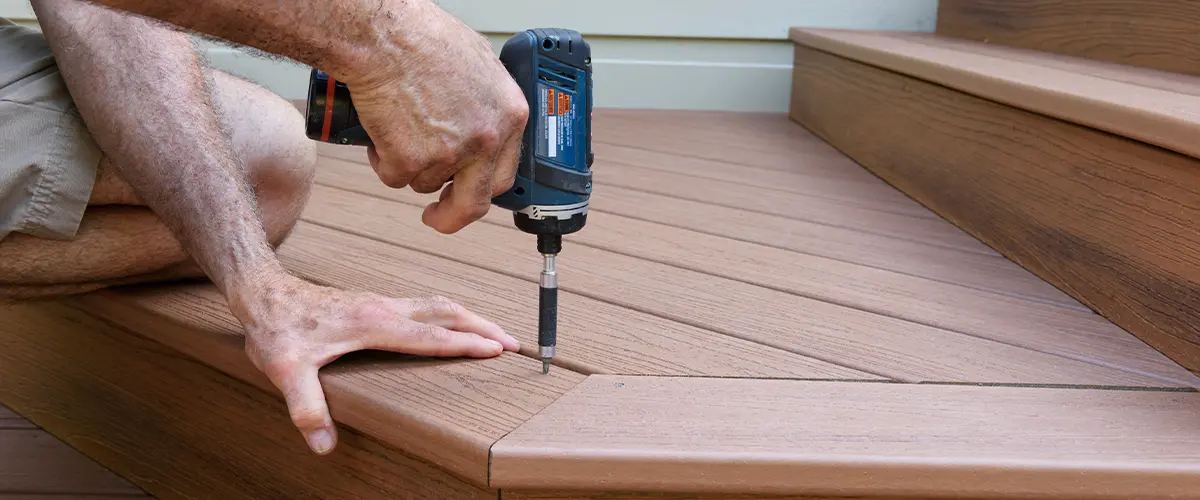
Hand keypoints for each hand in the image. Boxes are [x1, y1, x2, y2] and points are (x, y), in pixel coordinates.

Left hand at [231, 274, 518, 454]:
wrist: (264, 293)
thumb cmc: (276, 329)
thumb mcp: (284, 371)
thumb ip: (306, 407)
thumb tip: (323, 444)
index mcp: (373, 323)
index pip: (430, 336)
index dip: (464, 344)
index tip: (497, 350)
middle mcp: (385, 308)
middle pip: (447, 313)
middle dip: (483, 327)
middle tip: (514, 343)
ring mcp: (383, 302)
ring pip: (439, 305)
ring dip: (471, 317)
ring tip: (496, 333)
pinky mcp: (377, 302)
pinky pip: (426, 305)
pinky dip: (451, 315)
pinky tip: (453, 325)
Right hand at [346, 2, 528, 233]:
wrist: (384, 36)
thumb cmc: (423, 38)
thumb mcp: (478, 68)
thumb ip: (485, 106)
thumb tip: (478, 126)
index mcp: (509, 116)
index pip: (505, 173)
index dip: (482, 188)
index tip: (467, 194)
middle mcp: (486, 139)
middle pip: (474, 202)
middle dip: (452, 216)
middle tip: (436, 215)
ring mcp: (450, 154)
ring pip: (425, 182)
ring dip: (409, 165)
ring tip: (398, 123)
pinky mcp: (411, 161)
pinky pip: (394, 176)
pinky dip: (382, 160)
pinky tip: (382, 127)